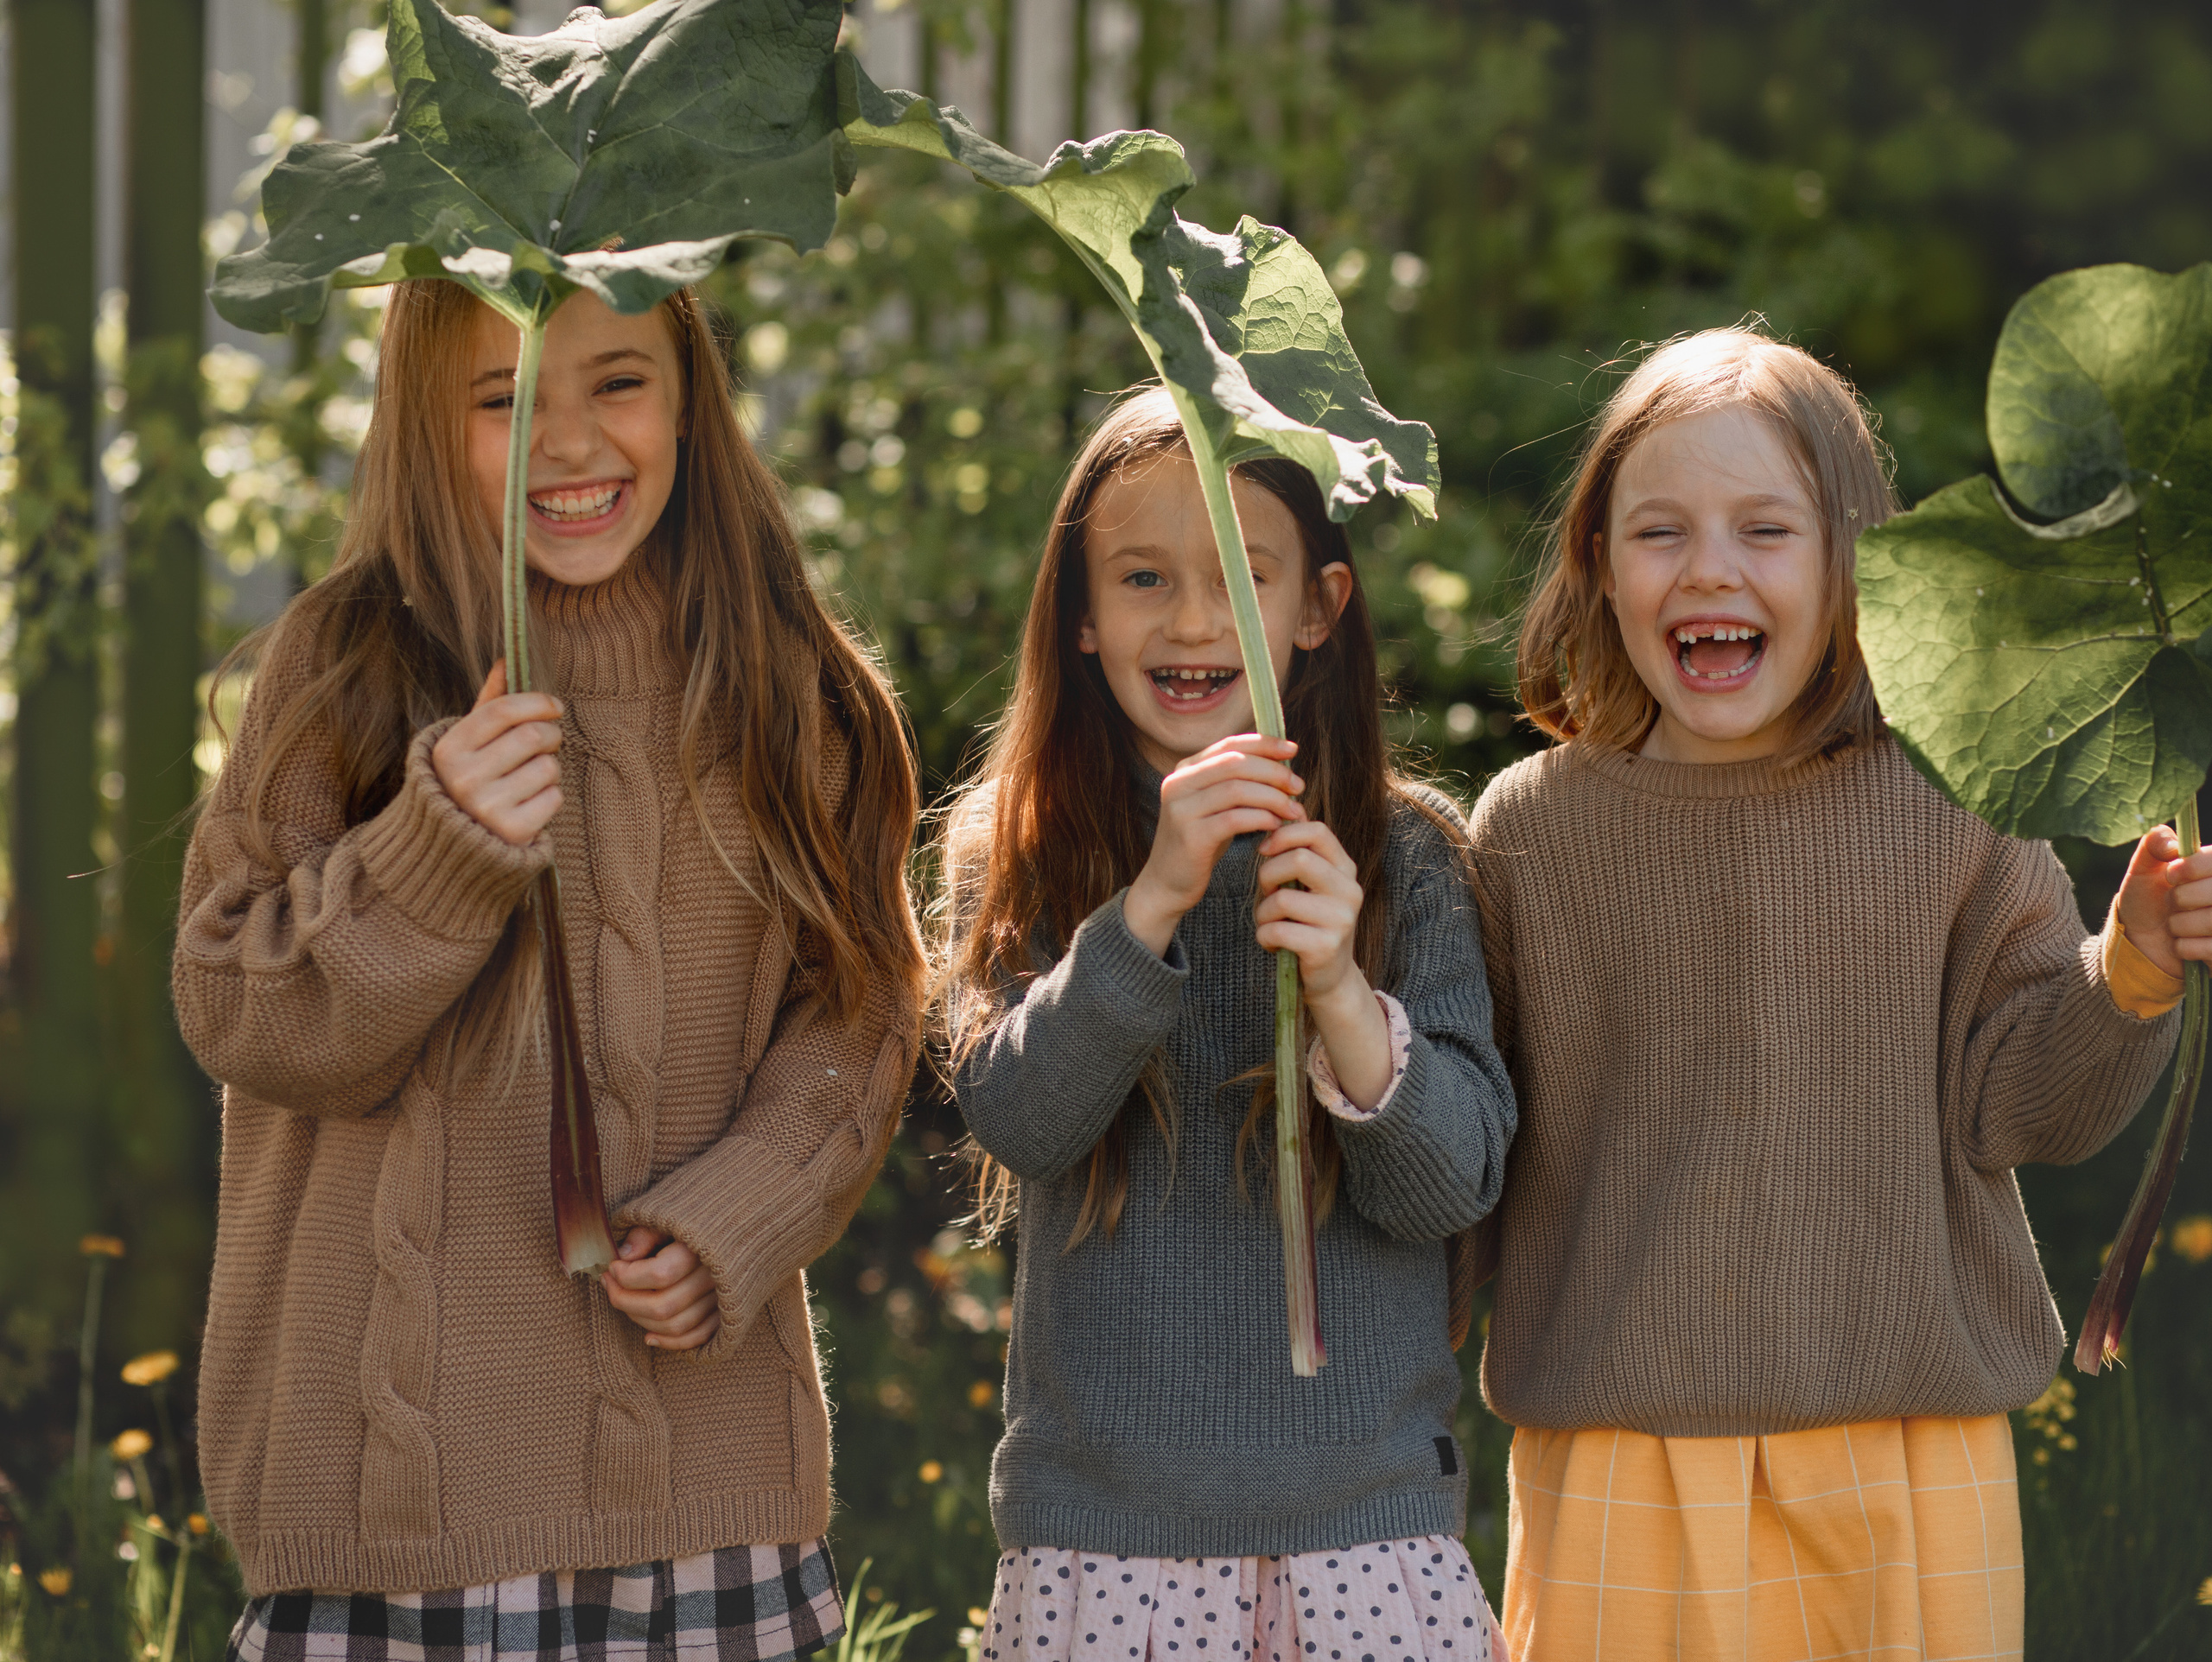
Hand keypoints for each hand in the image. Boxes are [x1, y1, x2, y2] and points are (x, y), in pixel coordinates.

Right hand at [430, 662, 564, 846]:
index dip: (536, 702)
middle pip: (533, 736)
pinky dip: (551, 797)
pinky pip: (554, 797)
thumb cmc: (470, 782)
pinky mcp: (512, 830)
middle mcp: (464, 777)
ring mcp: (487, 807)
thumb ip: (488, 704)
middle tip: (548, 743)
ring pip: (548, 767)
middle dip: (551, 735)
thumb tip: (506, 661)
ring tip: (531, 779)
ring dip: (550, 769)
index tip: (555, 706)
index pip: (503, 710)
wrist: (456, 848)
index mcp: (449, 749)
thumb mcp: (469, 744)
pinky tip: (530, 804)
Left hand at [600, 1227, 721, 1350]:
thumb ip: (645, 1234)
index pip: (659, 1275)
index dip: (627, 1276)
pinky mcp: (724, 1312)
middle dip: (625, 1300)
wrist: (734, 1223)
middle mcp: (715, 1277)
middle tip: (609, 1284)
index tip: (613, 1266)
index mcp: (702, 1249)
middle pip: (663, 1306)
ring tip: (625, 1301)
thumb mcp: (667, 1215)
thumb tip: (623, 1256)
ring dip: (641, 1320)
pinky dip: (670, 1342)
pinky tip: (648, 1335)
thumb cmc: (694, 1218)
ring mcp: (721, 1299)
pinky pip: (697, 1338)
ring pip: (675, 1326)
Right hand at [1123, 734, 1303, 955]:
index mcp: (1185, 770)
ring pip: (1236, 789)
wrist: (1167, 884)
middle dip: (1273, 772)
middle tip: (1298, 786)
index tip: (1293, 750)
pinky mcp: (1190, 836)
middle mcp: (1178, 783)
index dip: (1264, 744)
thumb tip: (1281, 764)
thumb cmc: (1200, 844)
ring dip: (1272, 797)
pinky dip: (1261, 819)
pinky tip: (1276, 826)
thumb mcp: (1216, 806)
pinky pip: (1234, 819)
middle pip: (1235, 763)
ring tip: (1293, 810)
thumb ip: (1237, 783)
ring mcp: (1181, 809)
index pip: (1229, 745)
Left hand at [1256, 818, 1391, 1109]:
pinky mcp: (1326, 947)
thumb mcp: (1308, 884)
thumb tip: (1283, 805)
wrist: (1329, 978)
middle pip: (1298, 859)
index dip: (1283, 834)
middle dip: (1268, 874)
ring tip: (1269, 923)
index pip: (1316, 831)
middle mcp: (1350, 890)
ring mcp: (1341, 919)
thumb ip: (1298, 851)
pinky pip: (1278, 930)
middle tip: (1266, 893)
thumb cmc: (1308, 922)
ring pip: (1282, 899)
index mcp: (1345, 868)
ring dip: (1263, 912)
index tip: (1265, 851)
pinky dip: (1264, 936)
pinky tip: (1272, 944)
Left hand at [2116, 824, 2211, 979]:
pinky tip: (2181, 943)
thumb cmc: (2146, 900)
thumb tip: (2171, 844)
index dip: (2191, 867)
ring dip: (2180, 925)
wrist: (2140, 941)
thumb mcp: (2143, 869)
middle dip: (2181, 898)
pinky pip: (2210, 948)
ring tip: (2175, 924)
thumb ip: (2154, 844)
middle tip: (2173, 903)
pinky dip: (2185, 947)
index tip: (2170, 875)